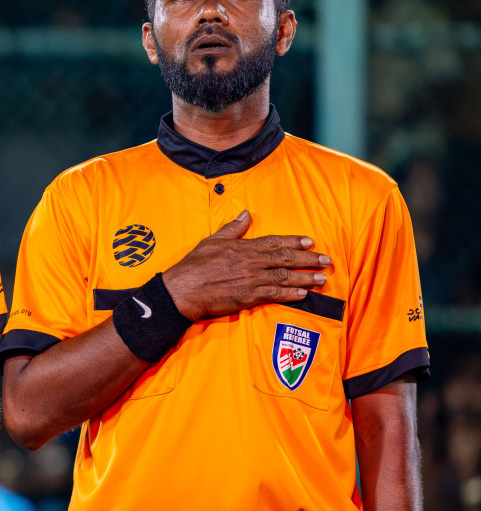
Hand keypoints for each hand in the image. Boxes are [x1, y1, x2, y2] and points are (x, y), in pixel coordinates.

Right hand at [162, 212, 330, 320]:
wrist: (184, 289)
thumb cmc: (194, 265)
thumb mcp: (212, 240)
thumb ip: (233, 228)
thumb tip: (245, 214)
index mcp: (244, 247)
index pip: (275, 241)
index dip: (294, 241)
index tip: (310, 241)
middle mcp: (252, 262)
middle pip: (287, 259)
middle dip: (309, 259)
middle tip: (326, 260)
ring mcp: (252, 279)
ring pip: (286, 277)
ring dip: (306, 277)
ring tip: (321, 278)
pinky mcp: (249, 296)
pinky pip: (275, 294)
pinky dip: (291, 294)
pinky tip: (303, 294)